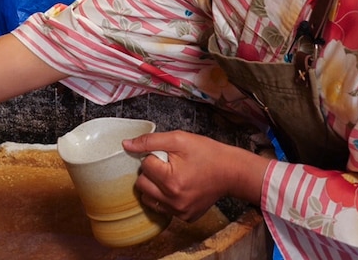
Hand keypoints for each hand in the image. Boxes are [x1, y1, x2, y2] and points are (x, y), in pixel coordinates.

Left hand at [122, 130, 268, 221]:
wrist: (232, 172)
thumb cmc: (207, 153)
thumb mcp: (179, 139)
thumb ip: (150, 141)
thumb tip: (126, 144)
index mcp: (171, 181)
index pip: (145, 166)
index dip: (155, 156)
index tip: (169, 155)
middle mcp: (173, 201)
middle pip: (142, 184)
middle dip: (151, 172)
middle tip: (168, 165)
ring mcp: (179, 212)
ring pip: (148, 199)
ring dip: (154, 187)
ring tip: (171, 177)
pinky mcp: (185, 218)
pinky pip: (162, 209)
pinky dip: (165, 198)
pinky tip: (178, 188)